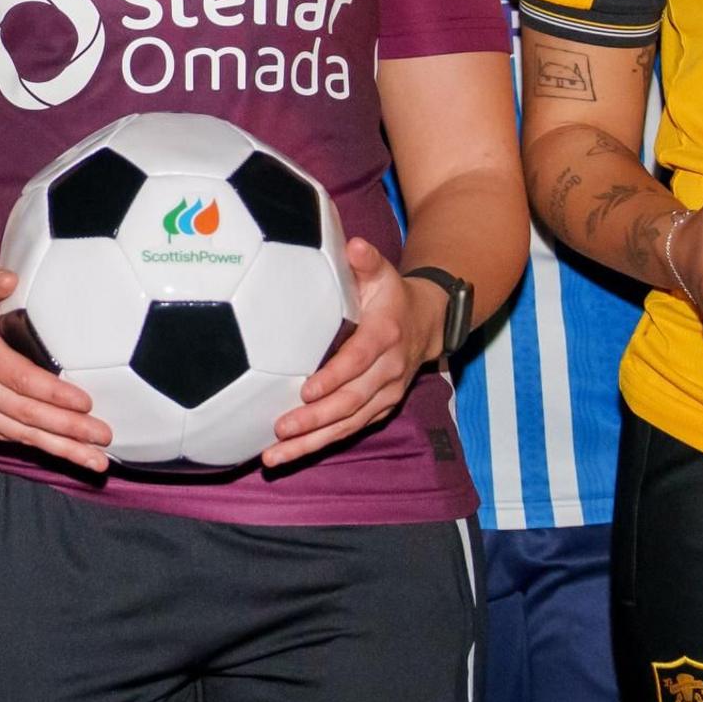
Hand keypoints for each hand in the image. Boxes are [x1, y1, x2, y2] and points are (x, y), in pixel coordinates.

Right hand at [0, 266, 107, 473]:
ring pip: (21, 434)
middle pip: (25, 414)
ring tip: (97, 459)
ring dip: (61, 448)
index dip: (53, 394)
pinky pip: (12, 439)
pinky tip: (71, 454)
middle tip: (104, 435)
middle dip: (67, 429)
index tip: (86, 403)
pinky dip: (43, 447)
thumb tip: (10, 278)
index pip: (19, 378)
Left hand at [270, 240, 421, 467]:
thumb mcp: (383, 272)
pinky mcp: (379, 409)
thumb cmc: (392, 295)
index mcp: (385, 337)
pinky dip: (320, 444)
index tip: (306, 391)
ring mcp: (385, 395)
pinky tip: (289, 454)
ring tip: (274, 456)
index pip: (359, 361)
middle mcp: (388, 372)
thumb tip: (353, 245)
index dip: (334, 378)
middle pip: (351, 402)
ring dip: (311, 442)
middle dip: (315, 420)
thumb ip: (367, 260)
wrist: (428, 323)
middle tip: (280, 430)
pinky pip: (349, 430)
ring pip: (348, 424)